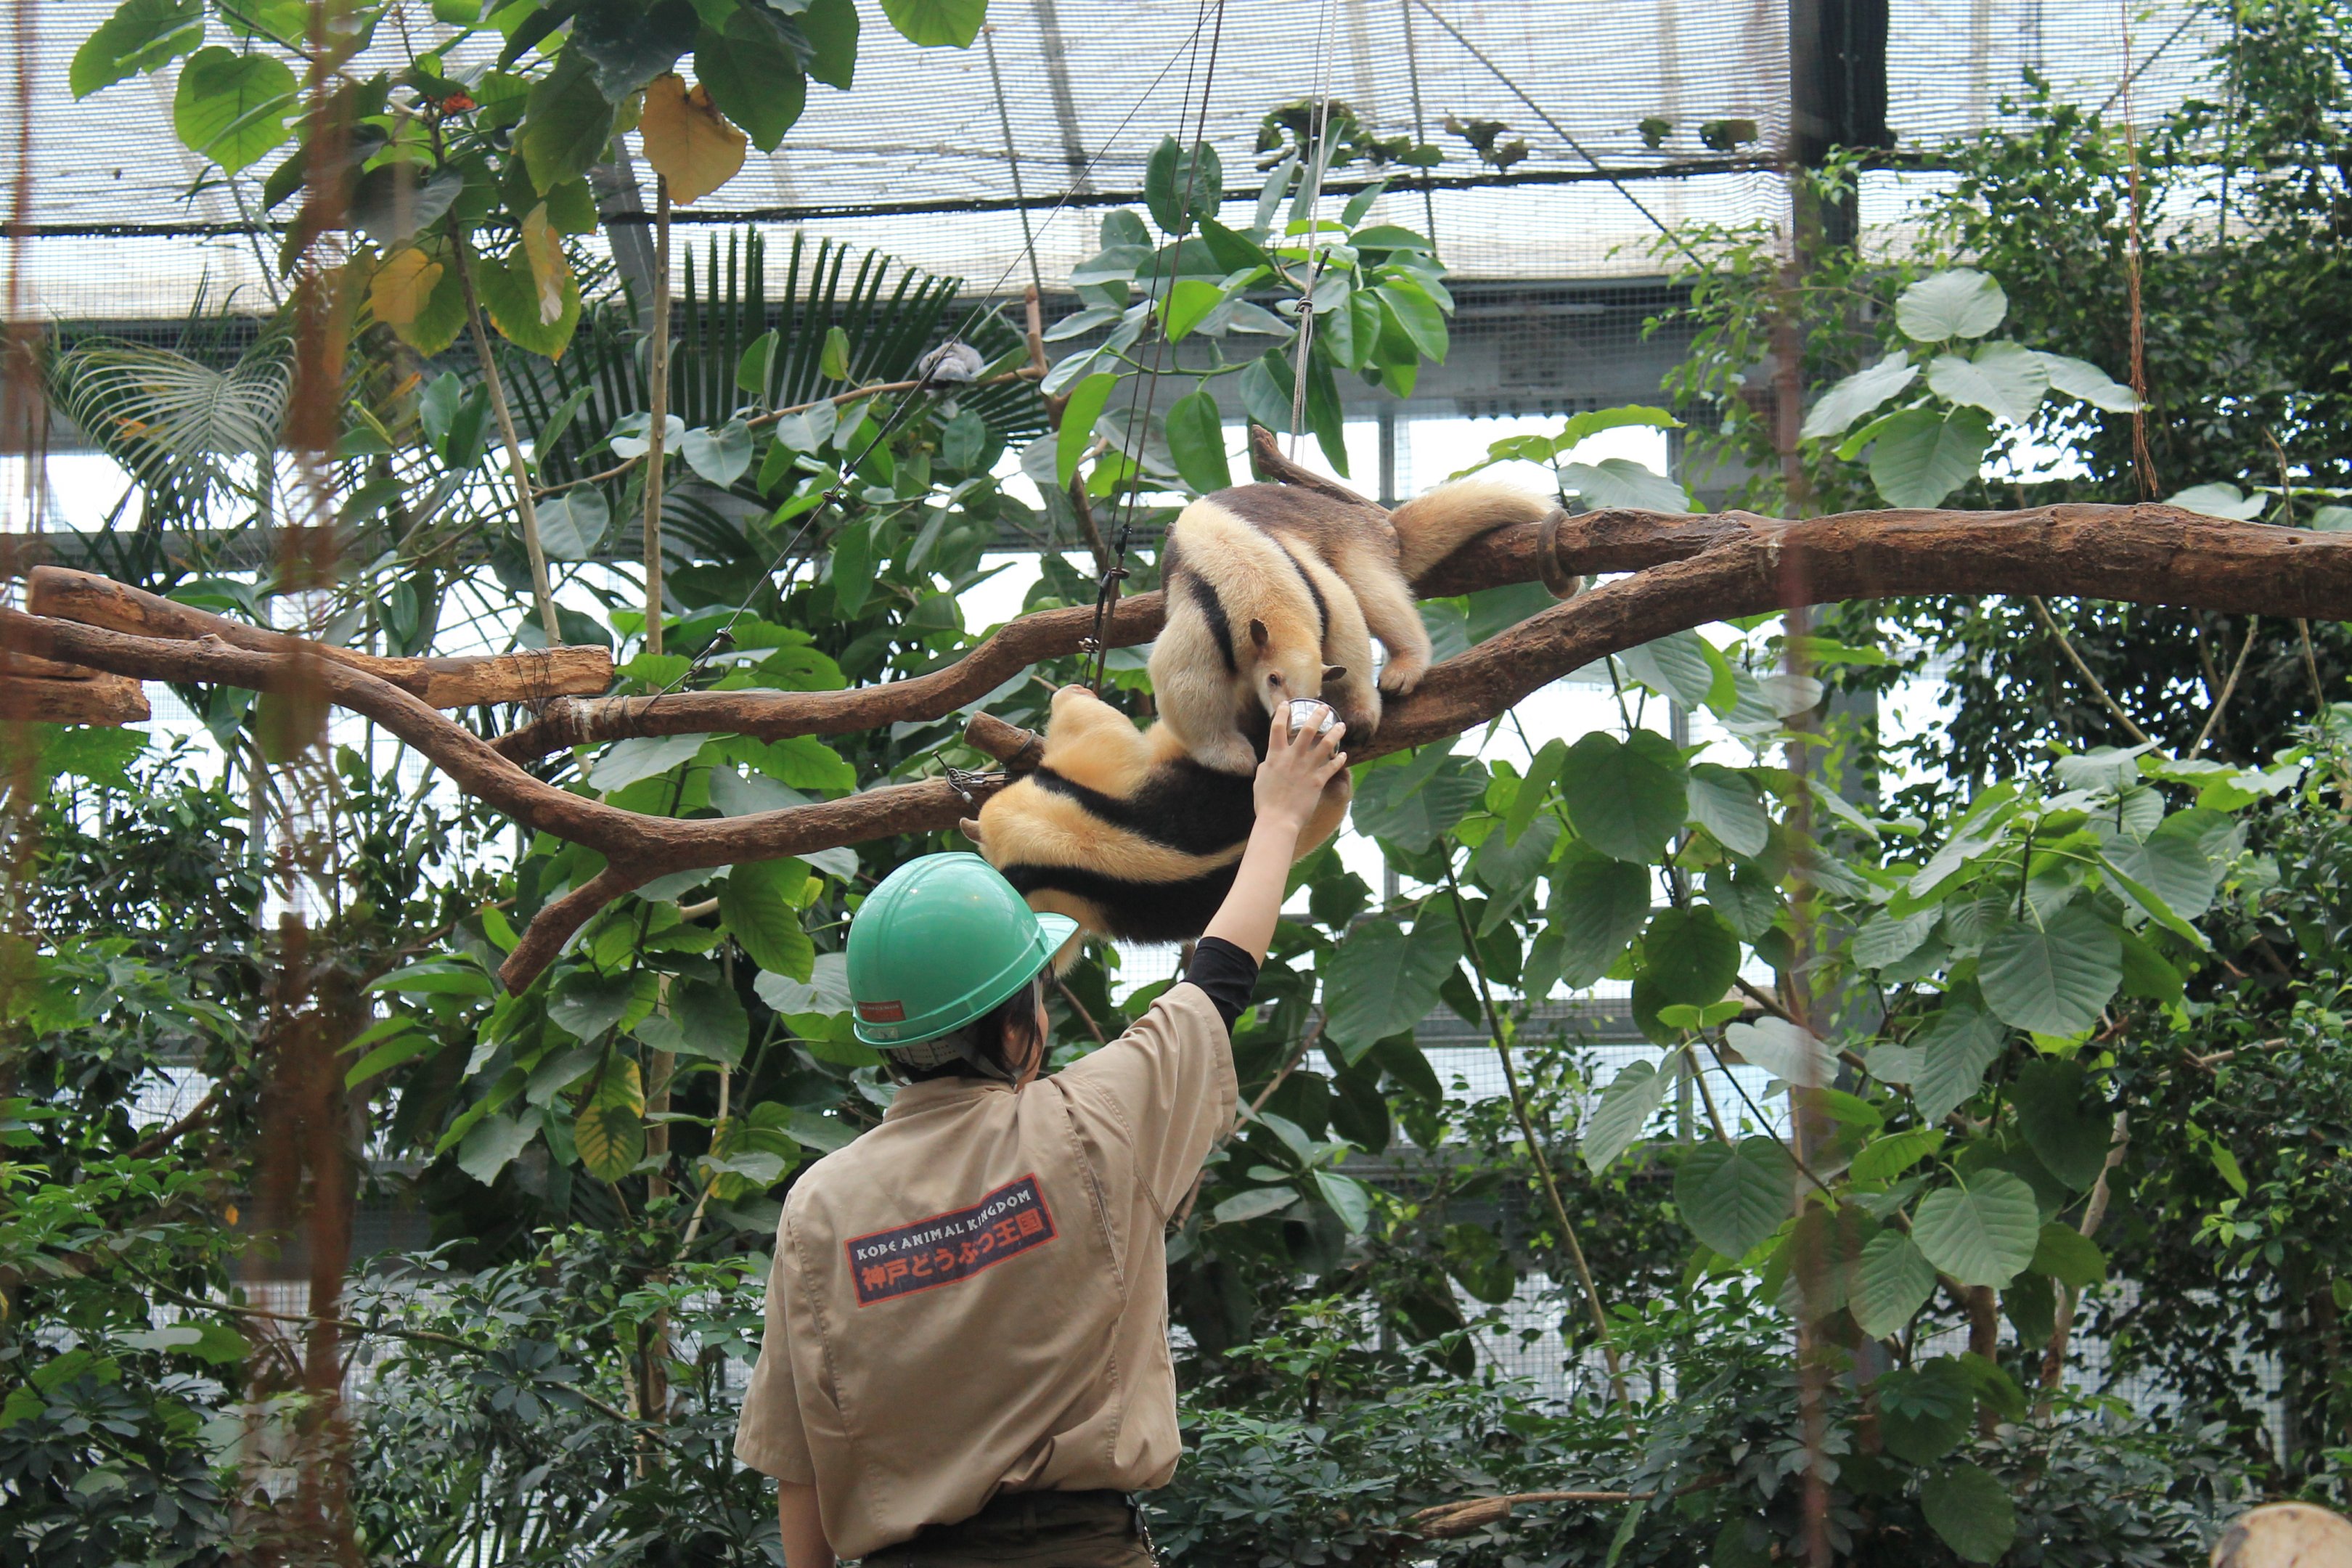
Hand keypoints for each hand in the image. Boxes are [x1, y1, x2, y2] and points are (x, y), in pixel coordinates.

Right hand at [1253, 703, 1347, 833]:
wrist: (1278, 819)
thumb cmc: (1265, 801)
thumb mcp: (1261, 778)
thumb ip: (1268, 763)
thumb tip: (1272, 758)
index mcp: (1275, 756)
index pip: (1277, 727)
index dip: (1282, 713)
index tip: (1288, 704)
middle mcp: (1292, 758)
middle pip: (1307, 730)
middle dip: (1317, 715)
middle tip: (1324, 708)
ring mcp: (1306, 768)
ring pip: (1326, 744)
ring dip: (1335, 733)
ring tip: (1341, 725)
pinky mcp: (1318, 781)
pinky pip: (1332, 767)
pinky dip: (1339, 760)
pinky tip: (1344, 755)